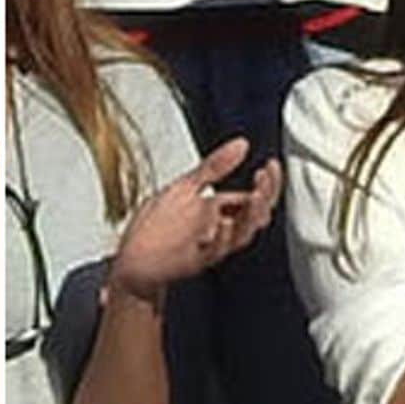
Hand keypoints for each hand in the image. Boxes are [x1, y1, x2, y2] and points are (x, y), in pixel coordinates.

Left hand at [107, 138, 280, 302]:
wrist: (134, 260)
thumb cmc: (158, 226)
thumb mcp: (186, 186)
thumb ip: (215, 166)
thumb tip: (241, 144)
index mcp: (221, 211)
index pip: (255, 197)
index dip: (267, 182)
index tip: (270, 165)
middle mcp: (221, 228)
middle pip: (255, 215)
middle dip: (264, 197)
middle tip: (263, 180)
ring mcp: (210, 244)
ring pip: (242, 234)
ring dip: (250, 216)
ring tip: (255, 197)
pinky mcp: (195, 259)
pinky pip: (215, 251)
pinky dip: (221, 238)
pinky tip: (223, 223)